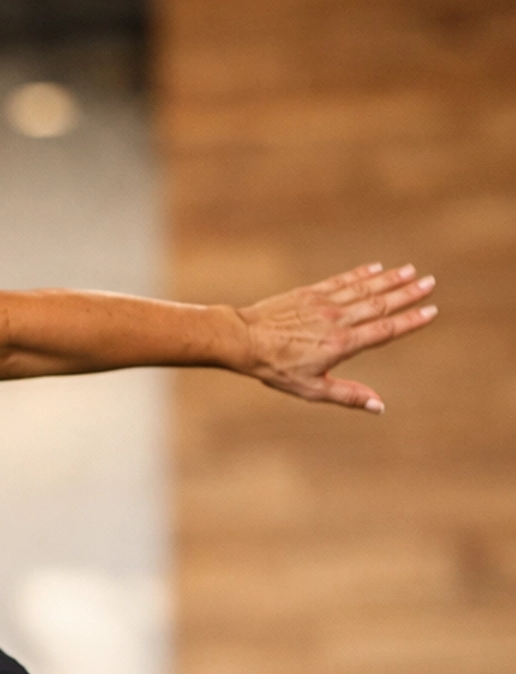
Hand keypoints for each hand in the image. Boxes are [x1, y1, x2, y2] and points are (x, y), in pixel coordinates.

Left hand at [235, 263, 436, 411]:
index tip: (431, 312)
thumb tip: (379, 406)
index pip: (384, 331)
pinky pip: (342, 281)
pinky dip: (361, 274)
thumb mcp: (311, 389)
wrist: (243, 340)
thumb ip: (347, 395)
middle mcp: (337, 320)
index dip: (410, 321)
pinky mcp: (311, 292)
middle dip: (407, 294)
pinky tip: (377, 268)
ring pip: (364, 288)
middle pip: (380, 304)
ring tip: (411, 271)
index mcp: (341, 345)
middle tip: (431, 283)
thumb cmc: (275, 369)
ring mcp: (324, 303)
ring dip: (390, 279)